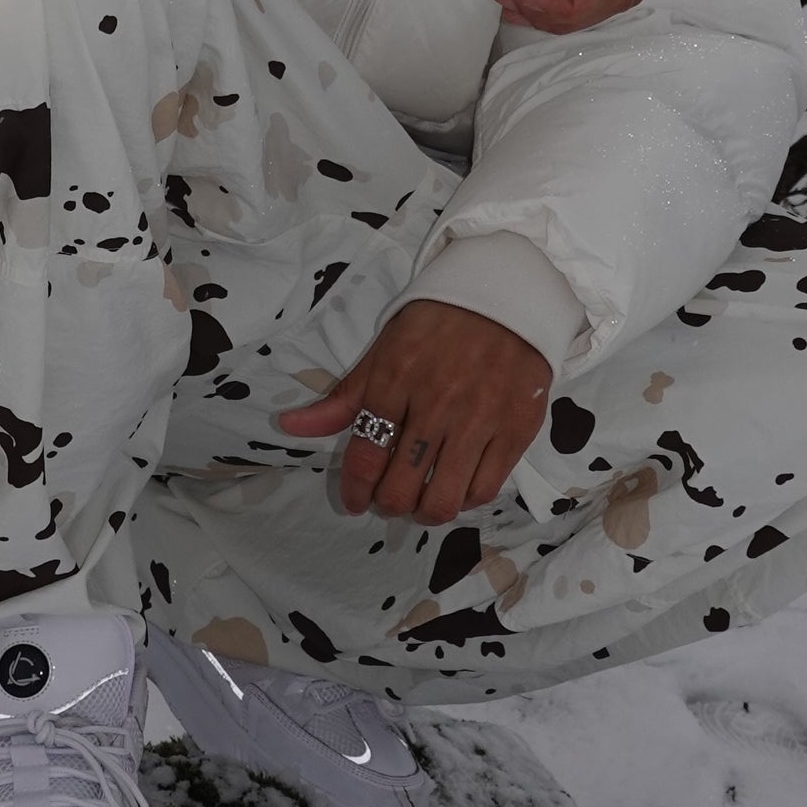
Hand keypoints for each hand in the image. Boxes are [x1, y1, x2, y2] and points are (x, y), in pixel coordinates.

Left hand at [279, 301, 551, 523]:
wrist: (506, 294)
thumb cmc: (438, 322)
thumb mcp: (384, 350)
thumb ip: (343, 397)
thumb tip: (290, 426)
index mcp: (396, 380)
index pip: (365, 457)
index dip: (355, 490)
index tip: (355, 500)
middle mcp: (437, 405)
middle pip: (401, 489)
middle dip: (387, 505)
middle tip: (389, 499)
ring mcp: (480, 420)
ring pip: (443, 501)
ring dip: (425, 512)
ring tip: (422, 501)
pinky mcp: (516, 429)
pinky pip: (485, 490)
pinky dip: (465, 499)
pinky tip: (457, 486)